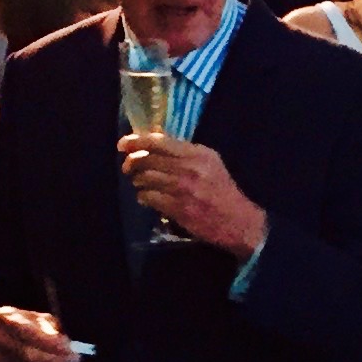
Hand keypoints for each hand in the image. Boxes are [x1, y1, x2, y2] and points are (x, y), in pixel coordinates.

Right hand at [0, 304, 81, 361]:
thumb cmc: (19, 324)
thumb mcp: (34, 317)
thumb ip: (49, 327)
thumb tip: (64, 343)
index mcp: (6, 316)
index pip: (29, 332)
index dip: (51, 342)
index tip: (71, 349)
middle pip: (27, 353)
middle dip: (53, 358)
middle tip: (73, 360)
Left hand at [122, 136, 268, 256]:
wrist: (238, 221)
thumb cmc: (222, 190)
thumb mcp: (211, 163)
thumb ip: (186, 153)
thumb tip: (155, 145)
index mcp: (197, 153)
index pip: (159, 141)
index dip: (136, 140)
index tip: (123, 144)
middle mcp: (189, 168)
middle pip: (147, 159)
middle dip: (132, 163)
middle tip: (128, 168)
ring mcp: (182, 189)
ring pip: (145, 178)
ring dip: (137, 181)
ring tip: (139, 184)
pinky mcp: (178, 208)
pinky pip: (148, 198)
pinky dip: (143, 197)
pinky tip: (146, 198)